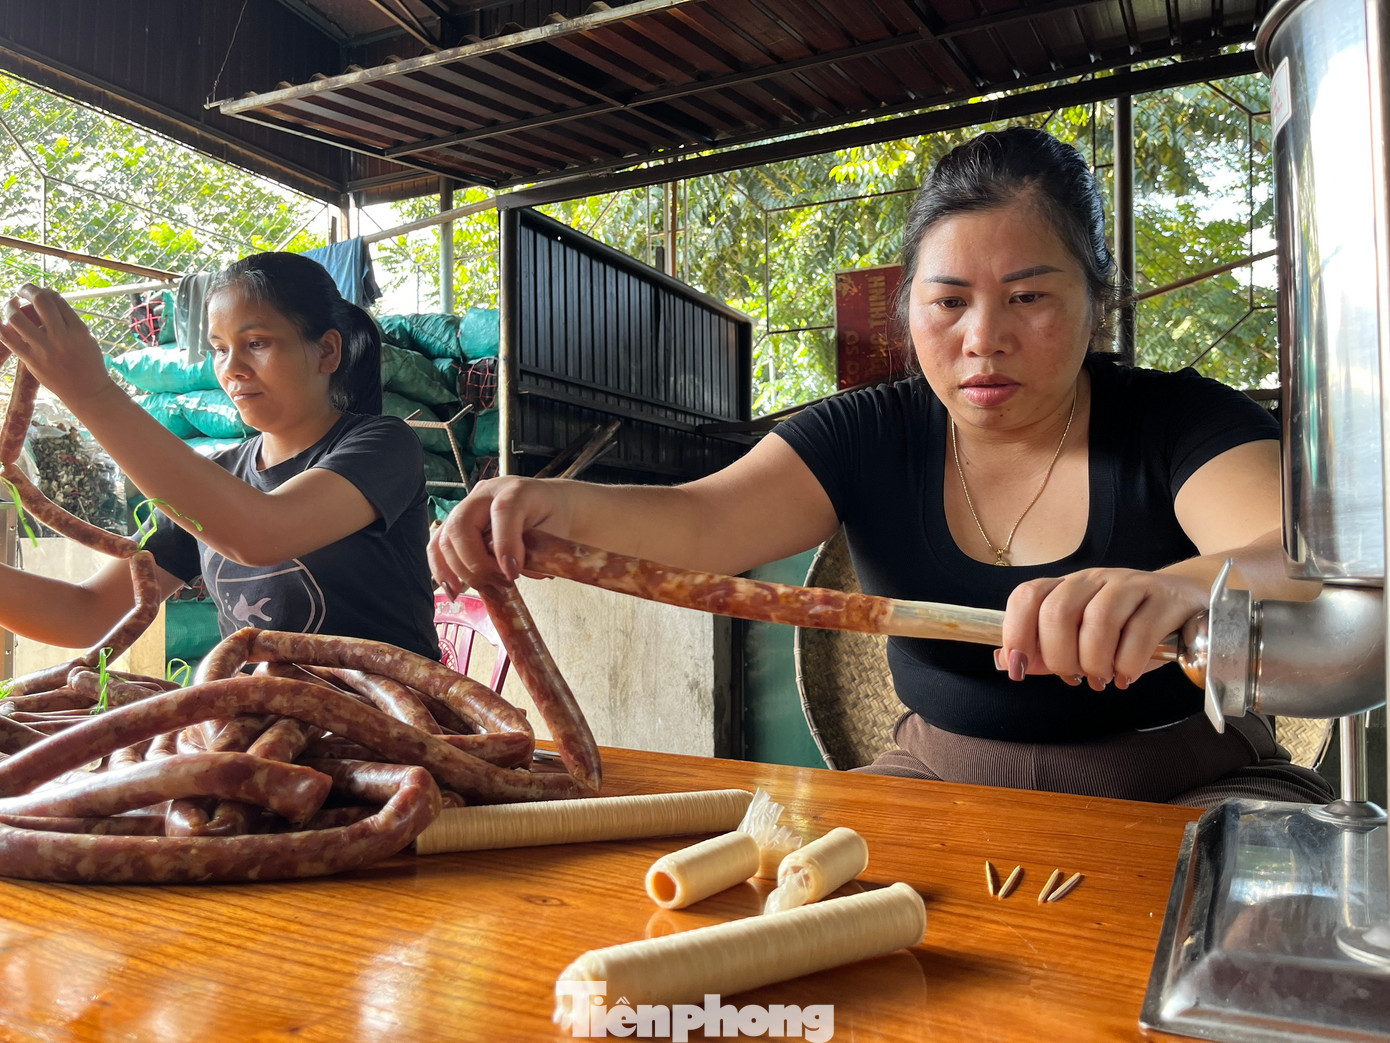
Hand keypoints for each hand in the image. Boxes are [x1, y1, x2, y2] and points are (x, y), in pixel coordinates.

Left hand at [0, 284, 119, 406]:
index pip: (57, 299)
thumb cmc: (89, 363)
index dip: (44, 290)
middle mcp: (62, 337)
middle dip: (27, 289)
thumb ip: (68, 322)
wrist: (88, 392)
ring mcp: (45, 350)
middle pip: (40, 301)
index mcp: (78, 329)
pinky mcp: (32, 361)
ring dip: (10, 306)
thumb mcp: (86, 338)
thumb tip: (44, 304)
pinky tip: (3, 323)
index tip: (38, 292)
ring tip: (11, 305)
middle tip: (22, 291)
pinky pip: (8, 339)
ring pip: (17, 318)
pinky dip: (1, 327)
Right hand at [428, 476, 574, 596]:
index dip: (505, 544)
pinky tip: (453, 590)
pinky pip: (438, 546)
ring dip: (460, 571)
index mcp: (517, 490)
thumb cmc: (553, 518)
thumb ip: (537, 551)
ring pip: (445, 538)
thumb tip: (511, 573)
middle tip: (500, 584)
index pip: (504, 511)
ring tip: (485, 588)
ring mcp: (467, 506)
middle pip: (462, 525)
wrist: (549, 506)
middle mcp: (486, 493)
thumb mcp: (555, 532)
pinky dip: (442, 569)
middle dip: (476, 564)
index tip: (513, 574)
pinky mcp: (456, 522)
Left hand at [994, 568, 1206, 690]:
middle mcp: (1093, 580)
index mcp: (1066, 588)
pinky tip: (1127, 676)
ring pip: (1098, 620)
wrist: (1182, 602)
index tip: (1019, 669)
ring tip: (1103, 679)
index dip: (1015, 632)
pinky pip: (1140, 631)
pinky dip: (1128, 663)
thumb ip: (1045, 653)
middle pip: (1058, 611)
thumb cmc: (1124, 628)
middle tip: (1076, 678)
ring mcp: (1128, 584)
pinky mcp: (1162, 598)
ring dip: (1095, 661)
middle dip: (1060, 656)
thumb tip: (1006, 662)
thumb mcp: (1081, 641)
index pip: (1027, 596)